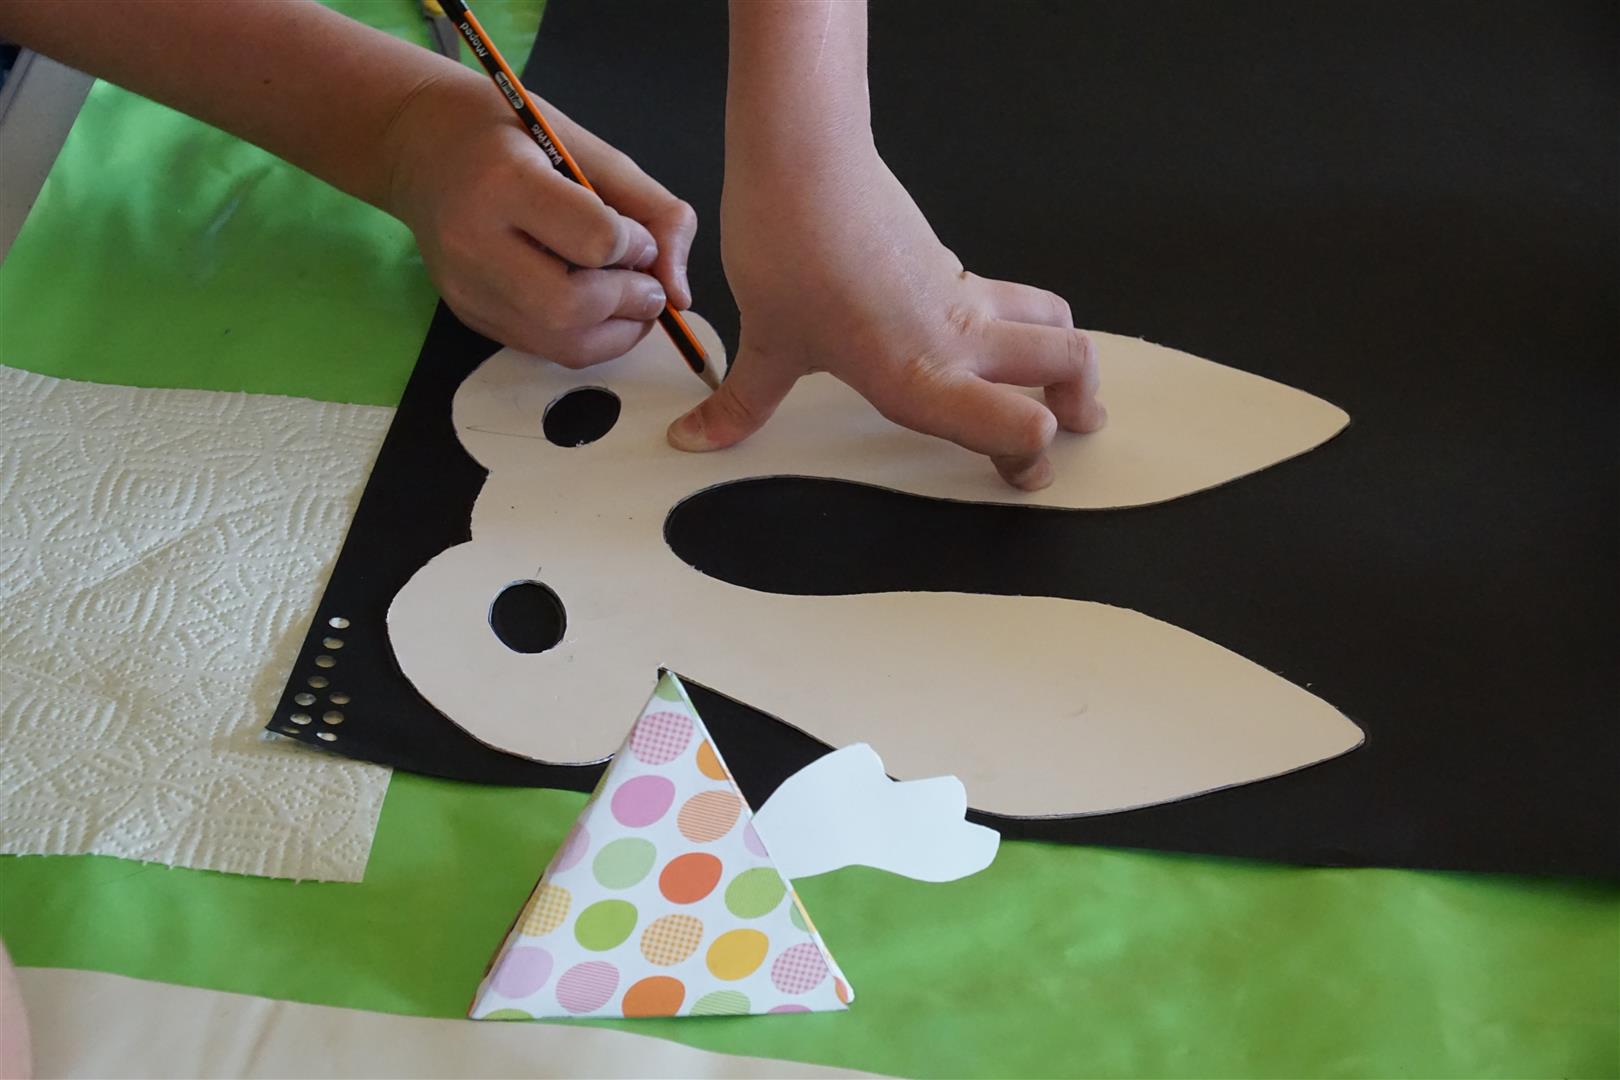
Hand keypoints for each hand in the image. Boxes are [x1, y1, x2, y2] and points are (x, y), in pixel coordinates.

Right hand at [383, 68, 696, 366]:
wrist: (418, 145)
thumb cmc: (506, 133)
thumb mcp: (582, 144)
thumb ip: (648, 207)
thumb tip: (681, 291)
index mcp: (503, 184)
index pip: (594, 241)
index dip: (635, 246)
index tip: (637, 234)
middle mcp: (474, 245)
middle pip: (572, 308)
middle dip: (629, 303)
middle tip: (648, 284)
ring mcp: (467, 289)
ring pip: (561, 343)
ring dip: (616, 331)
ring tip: (630, 298)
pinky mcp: (469, 316)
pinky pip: (544, 348)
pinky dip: (586, 336)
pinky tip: (595, 305)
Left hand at [667, 145, 1104, 489]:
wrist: (803, 157)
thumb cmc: (790, 239)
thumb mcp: (765, 339)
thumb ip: (742, 402)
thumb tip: (698, 438)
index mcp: (916, 375)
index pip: (1016, 428)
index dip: (1030, 459)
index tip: (1023, 477)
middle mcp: (953, 338)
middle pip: (1067, 365)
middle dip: (1080, 402)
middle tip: (1070, 427)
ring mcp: (961, 296)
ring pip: (1054, 323)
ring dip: (1065, 355)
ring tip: (1058, 385)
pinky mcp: (951, 265)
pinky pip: (1009, 297)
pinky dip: (1019, 321)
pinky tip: (984, 337)